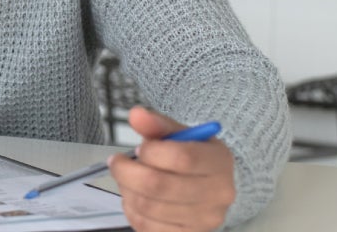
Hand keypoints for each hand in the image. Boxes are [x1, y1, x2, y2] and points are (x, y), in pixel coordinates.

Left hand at [108, 106, 235, 231]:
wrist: (209, 186)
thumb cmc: (190, 156)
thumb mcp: (179, 134)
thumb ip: (157, 124)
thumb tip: (136, 115)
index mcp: (219, 161)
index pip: (181, 157)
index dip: (150, 152)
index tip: (138, 149)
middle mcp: (219, 194)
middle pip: (159, 185)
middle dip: (127, 172)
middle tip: (117, 163)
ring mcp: (205, 219)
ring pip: (149, 207)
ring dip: (127, 190)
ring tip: (126, 179)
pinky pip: (148, 226)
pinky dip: (132, 210)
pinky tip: (134, 197)